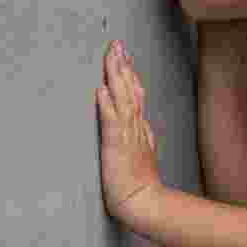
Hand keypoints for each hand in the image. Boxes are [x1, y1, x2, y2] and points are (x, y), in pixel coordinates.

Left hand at [94, 40, 163, 224]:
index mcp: (140, 127)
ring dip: (116, 76)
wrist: (144, 202)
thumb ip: (142, 134)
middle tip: (116, 44)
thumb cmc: (140, 182)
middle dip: (122, 65)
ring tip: (111, 57)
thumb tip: (143, 121)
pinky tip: (101, 90)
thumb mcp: (145, 152)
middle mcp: (135, 125)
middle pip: (130, 89)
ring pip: (122, 98)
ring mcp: (127, 134)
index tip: (123, 55)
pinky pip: (111, 122)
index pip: (135, 93)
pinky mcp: (117, 146)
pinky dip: (107, 105)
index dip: (129, 72)